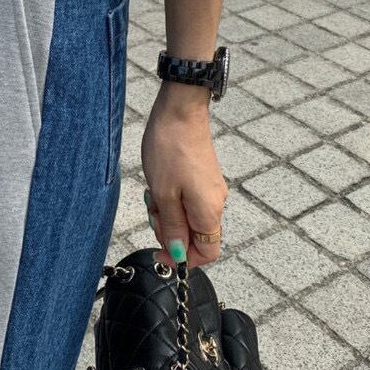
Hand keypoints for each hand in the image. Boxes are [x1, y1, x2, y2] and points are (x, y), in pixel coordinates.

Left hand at [141, 81, 228, 268]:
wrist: (179, 111)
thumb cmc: (169, 148)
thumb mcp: (164, 195)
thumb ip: (173, 227)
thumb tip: (178, 254)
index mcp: (209, 211)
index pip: (208, 252)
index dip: (184, 258)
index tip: (160, 253)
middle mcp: (216, 202)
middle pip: (196, 235)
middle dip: (170, 231)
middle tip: (153, 213)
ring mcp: (211, 188)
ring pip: (190, 217)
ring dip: (168, 213)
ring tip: (154, 193)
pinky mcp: (203, 176)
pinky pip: (189, 200)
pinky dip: (172, 199)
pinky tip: (159, 183)